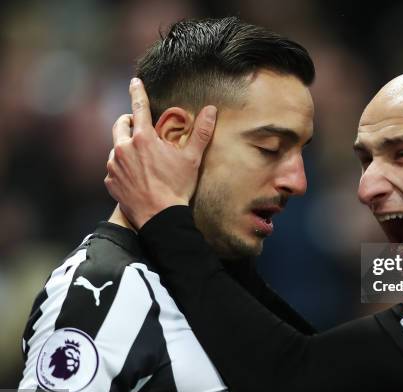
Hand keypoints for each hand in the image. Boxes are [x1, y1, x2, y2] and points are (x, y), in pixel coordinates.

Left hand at [105, 78, 216, 228]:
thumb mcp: (192, 158)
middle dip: (128, 122)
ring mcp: (113, 165)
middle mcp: (123, 148)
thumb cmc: (177, 187)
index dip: (137, 92)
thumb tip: (210, 110)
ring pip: (115, 147)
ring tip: (140, 158)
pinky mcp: (110, 181)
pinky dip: (122, 167)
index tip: (134, 82)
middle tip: (139, 127)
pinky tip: (135, 176)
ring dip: (125, 147)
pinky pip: (113, 168)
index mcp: (143, 138)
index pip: (139, 107)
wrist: (160, 218)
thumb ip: (200, 132)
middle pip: (120, 124)